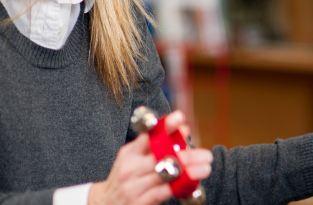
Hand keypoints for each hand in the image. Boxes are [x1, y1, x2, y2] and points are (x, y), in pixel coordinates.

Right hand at [89, 111, 213, 204]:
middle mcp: (130, 168)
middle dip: (186, 155)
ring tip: (205, 168)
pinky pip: (163, 192)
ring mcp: (133, 186)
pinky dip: (180, 187)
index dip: (165, 126)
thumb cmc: (129, 177)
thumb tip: (184, 128)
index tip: (180, 117)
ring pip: (165, 175)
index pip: (148, 136)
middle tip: (206, 155)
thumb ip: (158, 144)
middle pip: (160, 157)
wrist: (106, 204)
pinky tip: (194, 183)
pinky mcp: (139, 202)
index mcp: (129, 153)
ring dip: (189, 171)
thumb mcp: (136, 158)